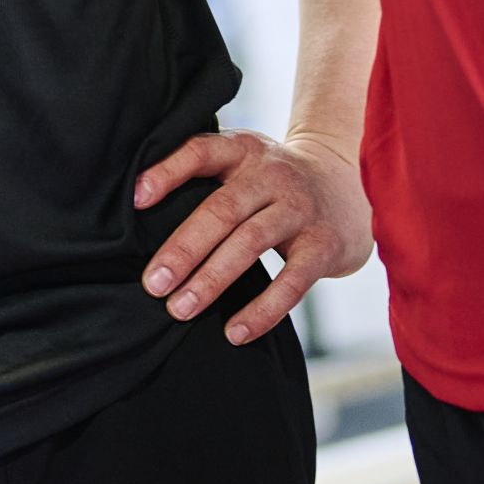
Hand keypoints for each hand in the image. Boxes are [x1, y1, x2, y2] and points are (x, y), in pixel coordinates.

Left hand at [132, 129, 371, 346]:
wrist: (349, 184)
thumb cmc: (274, 183)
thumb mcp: (242, 164)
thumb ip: (202, 178)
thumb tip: (135, 213)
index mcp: (243, 151)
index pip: (201, 152)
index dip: (167, 172)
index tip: (135, 200)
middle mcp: (272, 175)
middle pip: (221, 210)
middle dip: (183, 249)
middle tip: (153, 284)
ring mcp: (300, 209)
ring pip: (250, 243)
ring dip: (212, 280)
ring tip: (180, 309)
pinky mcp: (323, 245)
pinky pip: (290, 282)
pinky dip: (261, 310)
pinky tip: (234, 332)